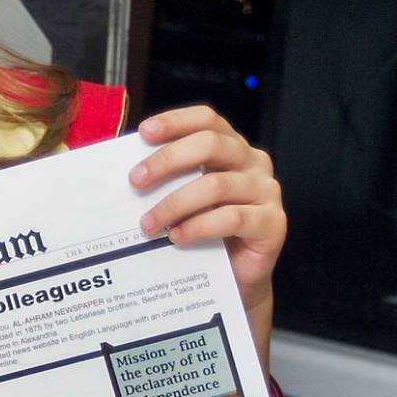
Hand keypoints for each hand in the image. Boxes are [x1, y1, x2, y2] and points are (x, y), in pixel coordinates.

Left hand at [131, 107, 285, 359]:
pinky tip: (176, 238)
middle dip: (167, 160)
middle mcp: (253, 163)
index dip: (176, 121)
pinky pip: (232, 218)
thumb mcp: (182, 197)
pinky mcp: (272, 223)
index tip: (144, 132)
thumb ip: (166, 180)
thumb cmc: (202, 230)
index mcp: (231, 148)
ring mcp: (266, 192)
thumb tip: (123, 171)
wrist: (235, 276)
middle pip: (211, 144)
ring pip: (216, 185)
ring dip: (174, 204)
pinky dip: (199, 227)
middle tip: (135, 182)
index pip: (207, 120)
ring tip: (147, 225)